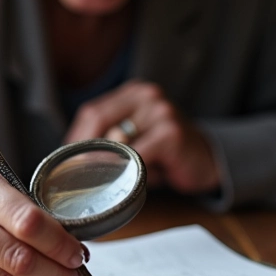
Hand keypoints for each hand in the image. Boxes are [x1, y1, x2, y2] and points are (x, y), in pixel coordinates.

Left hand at [64, 80, 220, 193]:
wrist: (209, 160)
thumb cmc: (165, 154)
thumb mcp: (135, 140)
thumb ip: (107, 141)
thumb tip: (70, 160)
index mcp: (132, 93)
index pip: (91, 112)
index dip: (75, 139)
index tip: (66, 163)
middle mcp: (146, 95)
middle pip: (98, 119)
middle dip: (83, 151)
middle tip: (75, 175)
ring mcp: (160, 111)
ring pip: (115, 140)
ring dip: (105, 164)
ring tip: (101, 180)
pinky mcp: (171, 133)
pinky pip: (137, 155)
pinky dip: (126, 171)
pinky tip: (126, 182)